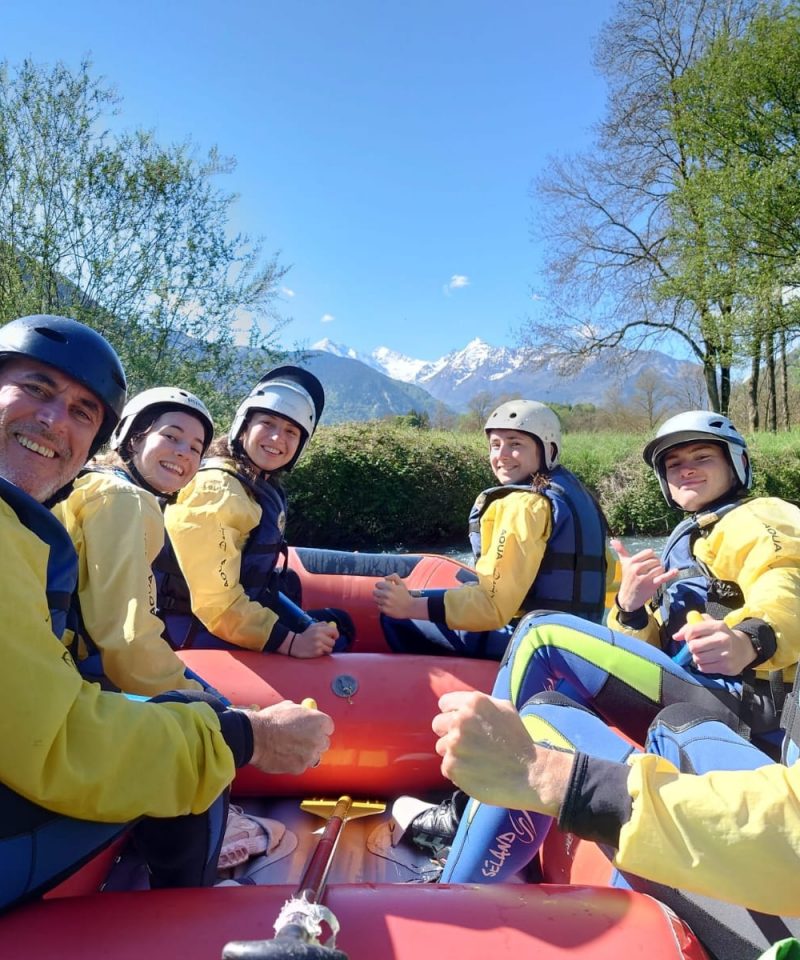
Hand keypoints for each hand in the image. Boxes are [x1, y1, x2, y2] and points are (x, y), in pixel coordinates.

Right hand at [244, 699, 333, 774]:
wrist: (256, 736)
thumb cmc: (271, 720)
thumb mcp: (290, 707)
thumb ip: (302, 712)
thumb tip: (306, 714)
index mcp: (319, 721)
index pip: (328, 727)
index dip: (319, 728)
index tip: (313, 729)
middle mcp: (319, 739)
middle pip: (324, 743)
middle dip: (314, 741)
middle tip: (302, 740)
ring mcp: (310, 755)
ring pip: (314, 756)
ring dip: (305, 753)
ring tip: (289, 748)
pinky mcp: (301, 767)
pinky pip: (301, 765)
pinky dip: (294, 762)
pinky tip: (283, 755)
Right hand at [286, 621, 336, 657]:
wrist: (295, 644)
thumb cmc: (306, 635)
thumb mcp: (313, 626)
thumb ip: (323, 625)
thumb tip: (333, 626)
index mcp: (319, 629)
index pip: (334, 631)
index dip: (335, 634)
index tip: (334, 636)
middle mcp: (319, 637)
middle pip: (333, 641)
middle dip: (330, 642)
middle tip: (326, 642)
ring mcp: (318, 645)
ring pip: (330, 648)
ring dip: (327, 648)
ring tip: (320, 646)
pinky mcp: (316, 652)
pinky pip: (325, 653)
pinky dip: (323, 652)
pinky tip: (317, 649)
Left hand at [373, 573, 414, 617]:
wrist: (410, 608)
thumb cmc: (405, 595)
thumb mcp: (401, 584)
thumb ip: (394, 577)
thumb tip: (385, 578)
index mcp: (390, 587)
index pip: (377, 584)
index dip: (381, 586)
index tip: (384, 588)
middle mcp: (387, 594)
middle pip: (374, 592)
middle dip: (379, 593)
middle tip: (384, 595)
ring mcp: (386, 603)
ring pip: (375, 599)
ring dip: (379, 599)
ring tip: (386, 600)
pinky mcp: (385, 610)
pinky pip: (378, 606)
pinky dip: (382, 606)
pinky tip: (387, 605)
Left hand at [431, 691, 570, 814]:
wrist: (530, 773)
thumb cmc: (519, 741)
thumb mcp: (504, 708)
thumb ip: (479, 704)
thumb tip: (460, 704)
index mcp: (473, 702)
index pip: (444, 703)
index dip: (452, 714)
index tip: (462, 725)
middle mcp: (461, 719)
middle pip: (438, 724)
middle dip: (449, 733)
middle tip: (467, 744)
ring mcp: (455, 743)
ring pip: (441, 747)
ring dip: (454, 753)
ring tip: (475, 759)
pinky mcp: (452, 765)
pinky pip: (446, 767)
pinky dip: (458, 771)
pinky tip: (475, 772)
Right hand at [611, 538, 676, 611]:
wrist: (628, 598)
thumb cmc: (628, 579)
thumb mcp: (624, 564)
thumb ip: (620, 551)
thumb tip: (612, 540)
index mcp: (631, 562)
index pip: (649, 552)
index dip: (652, 557)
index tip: (649, 563)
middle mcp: (637, 569)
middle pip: (656, 560)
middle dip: (656, 565)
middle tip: (651, 572)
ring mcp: (644, 577)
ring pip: (660, 568)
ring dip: (660, 572)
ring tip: (653, 576)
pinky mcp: (652, 585)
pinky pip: (663, 577)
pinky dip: (670, 574)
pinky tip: (675, 571)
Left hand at [672, 614, 756, 675]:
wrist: (743, 649)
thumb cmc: (721, 635)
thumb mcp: (710, 624)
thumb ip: (691, 626)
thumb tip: (676, 637)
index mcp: (718, 626)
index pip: (693, 630)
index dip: (686, 635)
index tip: (690, 637)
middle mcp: (723, 640)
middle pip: (693, 646)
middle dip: (692, 647)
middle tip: (697, 647)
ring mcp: (725, 654)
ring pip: (697, 658)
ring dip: (697, 657)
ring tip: (704, 654)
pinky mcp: (726, 667)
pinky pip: (703, 668)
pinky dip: (702, 665)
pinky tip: (709, 661)